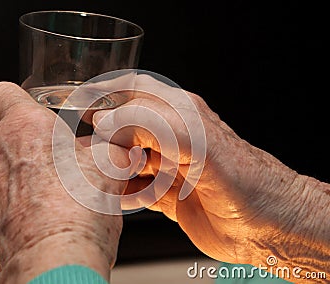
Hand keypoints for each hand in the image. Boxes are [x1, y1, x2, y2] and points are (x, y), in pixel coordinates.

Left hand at [0, 82, 130, 282]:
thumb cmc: (79, 209)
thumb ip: (113, 146)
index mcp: (24, 126)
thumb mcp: (110, 164)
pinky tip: (26, 204)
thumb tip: (122, 147)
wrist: (57, 258)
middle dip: (7, 130)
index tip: (26, 105)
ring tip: (30, 175)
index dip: (12, 95)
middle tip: (37, 144)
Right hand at [92, 74, 329, 273]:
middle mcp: (172, 137)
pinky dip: (123, 196)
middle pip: (124, 129)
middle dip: (102, 140)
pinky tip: (121, 201)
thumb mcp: (196, 141)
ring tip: (99, 179)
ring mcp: (169, 167)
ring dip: (110, 170)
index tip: (76, 104)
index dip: (103, 94)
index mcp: (180, 113)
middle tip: (85, 153)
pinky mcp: (168, 196)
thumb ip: (149, 124)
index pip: (133, 91)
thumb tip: (104, 123)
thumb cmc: (244, 179)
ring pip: (126, 161)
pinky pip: (135, 192)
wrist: (269, 226)